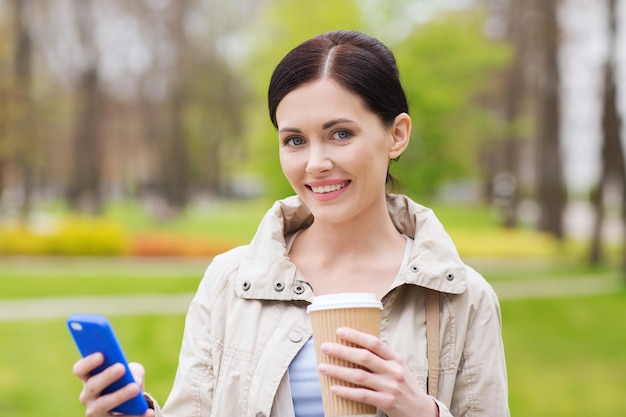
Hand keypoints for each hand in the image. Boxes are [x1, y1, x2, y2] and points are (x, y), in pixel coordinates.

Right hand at [72, 353, 154, 416]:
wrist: (132, 405)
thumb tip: (134, 381)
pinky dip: (137, 416)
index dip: (88, 362)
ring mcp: (95, 412)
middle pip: (93, 385)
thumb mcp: (132, 372)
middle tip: (121, 368)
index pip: (81, 370)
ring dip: (119, 395)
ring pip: (103, 404)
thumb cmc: (128, 381)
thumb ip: (134, 370)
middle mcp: (88, 396)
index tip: (101, 355)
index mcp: (89, 378)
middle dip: (106, 376)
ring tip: (135, 388)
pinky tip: (148, 412)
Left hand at [317, 327, 437, 416]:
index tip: (340, 331)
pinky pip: (362, 395)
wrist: (421, 410)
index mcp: (395, 358)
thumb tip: (355, 346)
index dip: (356, 336)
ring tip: (323, 367)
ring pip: (359, 376)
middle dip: (342, 351)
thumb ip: (382, 358)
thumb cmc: (405, 385)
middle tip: (325, 347)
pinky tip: (334, 388)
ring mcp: (390, 387)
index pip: (374, 343)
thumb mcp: (398, 367)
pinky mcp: (387, 402)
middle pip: (364, 357)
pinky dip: (346, 392)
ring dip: (338, 371)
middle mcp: (393, 370)